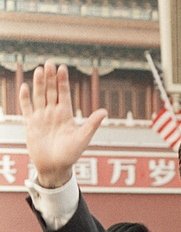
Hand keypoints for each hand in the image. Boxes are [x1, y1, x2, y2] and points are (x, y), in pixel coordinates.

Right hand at [19, 61, 106, 188]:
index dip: (62, 81)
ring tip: (40, 70)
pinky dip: (25, 98)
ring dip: (39, 84)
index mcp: (66, 114)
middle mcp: (53, 113)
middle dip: (50, 78)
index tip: (63, 68)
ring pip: (39, 96)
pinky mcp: (31, 124)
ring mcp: (41, 117)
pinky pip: (27, 108)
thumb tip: (104, 112)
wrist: (55, 168)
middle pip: (51, 91)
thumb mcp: (83, 138)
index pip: (64, 93)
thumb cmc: (71, 155)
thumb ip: (92, 124)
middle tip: (49, 63)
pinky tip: (25, 86)